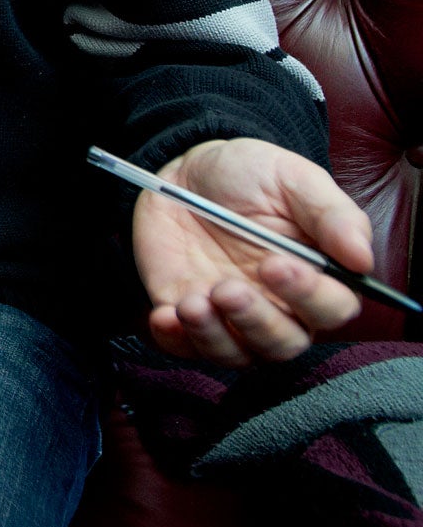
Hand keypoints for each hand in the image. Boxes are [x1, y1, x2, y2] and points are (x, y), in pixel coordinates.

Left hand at [133, 137, 372, 365]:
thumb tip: (361, 257)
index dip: (309, 296)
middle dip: (258, 322)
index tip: (276, 265)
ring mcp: (231, 315)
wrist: (184, 172)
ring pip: (239, 354)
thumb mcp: (292, 178)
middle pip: (285, 342)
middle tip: (228, 288)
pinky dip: (177, 341)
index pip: (331, 308)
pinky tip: (165, 316)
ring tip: (193, 303)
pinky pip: (186, 347)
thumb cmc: (248, 174)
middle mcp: (278, 305)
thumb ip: (332, 214)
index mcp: (315, 276)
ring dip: (216, 337)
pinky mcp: (189, 315)